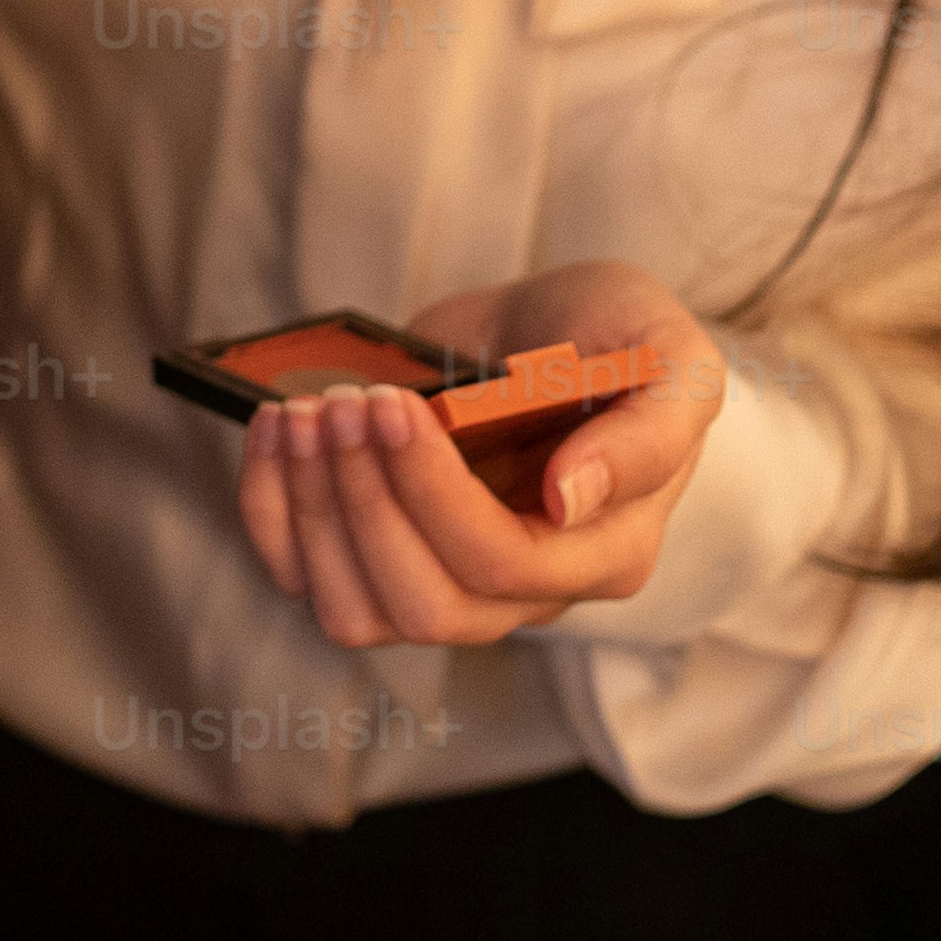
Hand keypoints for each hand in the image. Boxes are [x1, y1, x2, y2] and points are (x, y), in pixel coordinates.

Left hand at [233, 262, 725, 651]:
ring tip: (301, 414)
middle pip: (425, 604)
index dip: (433, 491)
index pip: (504, 562)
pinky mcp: (379, 559)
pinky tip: (272, 431)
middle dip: (364, 502)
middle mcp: (528, 591)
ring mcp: (448, 584)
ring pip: (358, 611)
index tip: (391, 403)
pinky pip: (306, 578)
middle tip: (339, 404)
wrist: (555, 329)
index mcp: (606, 552)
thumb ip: (651, 430)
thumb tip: (570, 498)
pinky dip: (270, 510)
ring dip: (310, 513)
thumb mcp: (671, 357)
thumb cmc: (617, 339)